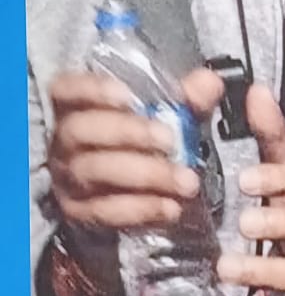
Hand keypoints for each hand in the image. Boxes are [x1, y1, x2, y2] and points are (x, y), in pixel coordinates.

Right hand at [48, 67, 223, 293]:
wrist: (125, 195)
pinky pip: (105, 211)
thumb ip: (186, 99)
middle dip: (128, 133)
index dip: (91, 90)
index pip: (66, 90)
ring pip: (95, 172)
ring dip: (144, 176)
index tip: (127, 96)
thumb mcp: (165, 116)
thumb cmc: (141, 144)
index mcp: (76, 108)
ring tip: (184, 181)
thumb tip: (209, 83)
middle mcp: (64, 142)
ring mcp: (68, 178)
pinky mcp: (80, 213)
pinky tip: (170, 207)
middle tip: (169, 141)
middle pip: (82, 131)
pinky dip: (141, 209)